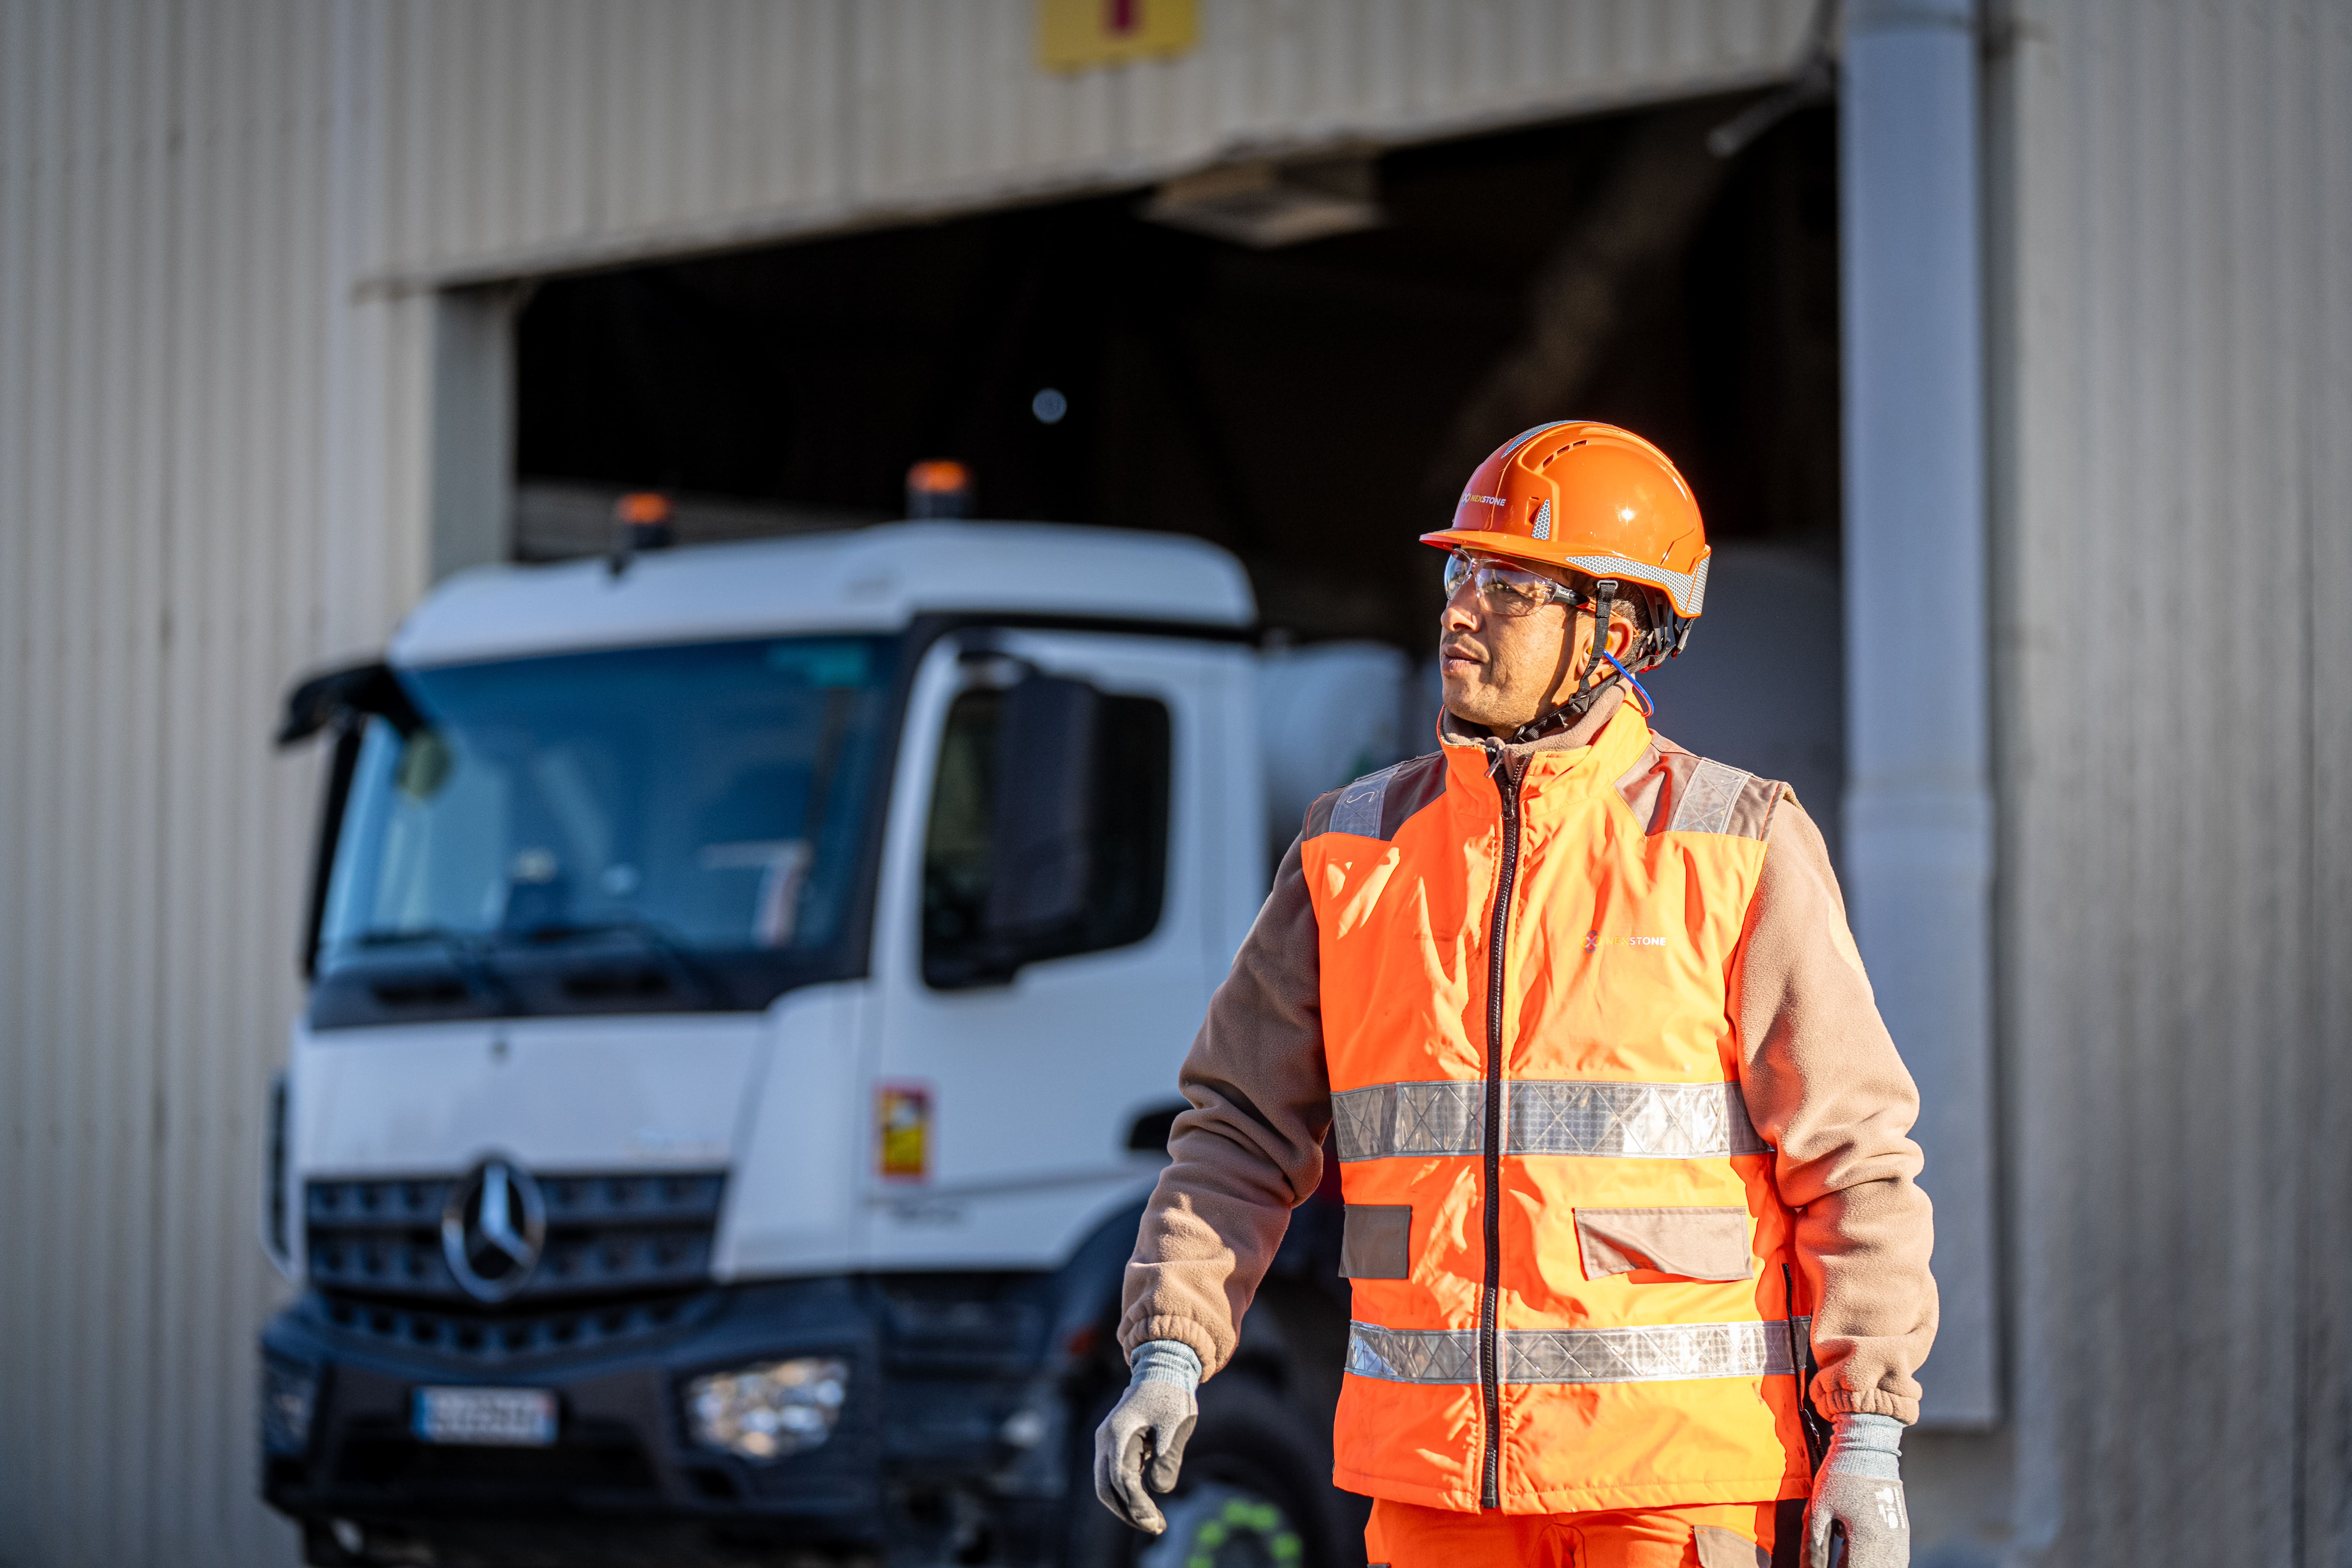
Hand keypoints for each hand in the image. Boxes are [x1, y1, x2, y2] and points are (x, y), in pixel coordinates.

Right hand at [1091, 1370, 1196, 1532]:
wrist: (1162, 1370)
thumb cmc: (1171, 1396)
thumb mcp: (1176, 1424)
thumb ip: (1169, 1457)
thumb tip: (1160, 1489)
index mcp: (1118, 1433)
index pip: (1121, 1478)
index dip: (1137, 1503)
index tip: (1155, 1520)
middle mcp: (1105, 1439)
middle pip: (1106, 1487)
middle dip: (1129, 1512)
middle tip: (1156, 1527)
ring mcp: (1106, 1443)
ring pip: (1106, 1485)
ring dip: (1127, 1506)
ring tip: (1154, 1522)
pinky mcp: (1113, 1447)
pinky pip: (1113, 1477)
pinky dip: (1126, 1494)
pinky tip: (1147, 1504)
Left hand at [1805, 1410, 1908, 1567]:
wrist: (1868, 1449)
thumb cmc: (1840, 1475)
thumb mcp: (1819, 1509)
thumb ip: (1814, 1544)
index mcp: (1866, 1539)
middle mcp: (1888, 1544)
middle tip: (1835, 1564)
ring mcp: (1899, 1540)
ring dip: (1865, 1567)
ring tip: (1845, 1561)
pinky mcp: (1902, 1533)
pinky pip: (1894, 1561)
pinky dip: (1876, 1563)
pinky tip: (1861, 1560)